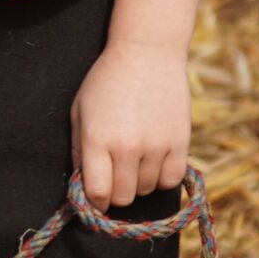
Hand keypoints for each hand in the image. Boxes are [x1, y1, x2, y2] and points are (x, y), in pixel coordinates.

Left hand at [70, 41, 191, 209]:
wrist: (147, 53)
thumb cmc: (106, 82)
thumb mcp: (80, 112)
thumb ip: (79, 152)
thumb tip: (81, 187)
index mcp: (97, 140)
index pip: (97, 193)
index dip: (94, 204)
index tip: (95, 201)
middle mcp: (127, 147)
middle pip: (123, 197)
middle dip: (115, 193)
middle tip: (114, 178)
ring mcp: (156, 146)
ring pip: (147, 190)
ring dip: (139, 182)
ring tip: (134, 160)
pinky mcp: (180, 142)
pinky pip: (171, 180)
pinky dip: (162, 177)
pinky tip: (154, 161)